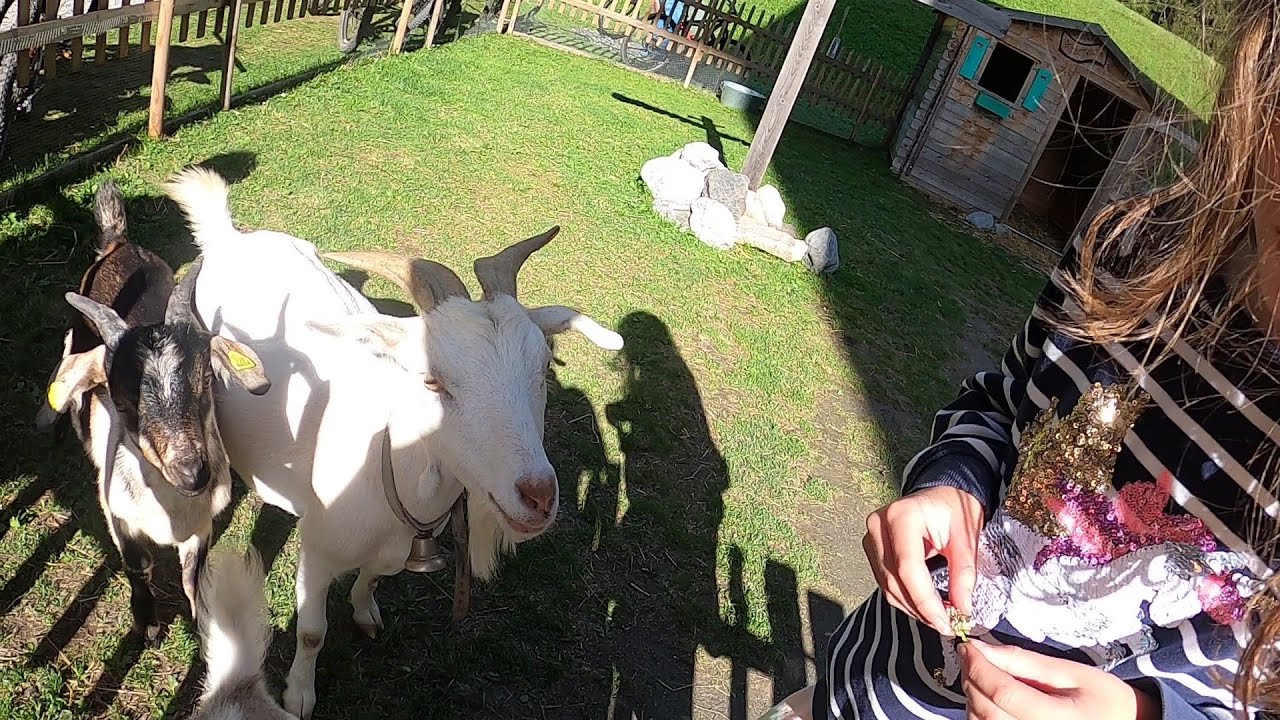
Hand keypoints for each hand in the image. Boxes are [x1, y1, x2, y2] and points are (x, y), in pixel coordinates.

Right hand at [862, 485, 982, 632]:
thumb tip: (962, 609)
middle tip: (947, 624)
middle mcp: (878, 525)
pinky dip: (905, 599)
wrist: (941, 496)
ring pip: (887, 586)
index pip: (908, 568)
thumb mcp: (967, 538)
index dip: (926, 600)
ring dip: (912, 607)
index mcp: (902, 516)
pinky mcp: (872, 549)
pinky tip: (925, 606)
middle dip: (921, 608)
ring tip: (939, 617)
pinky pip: (885, 582)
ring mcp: (871, 537)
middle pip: (894, 580)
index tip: (946, 622)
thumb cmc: (954, 510)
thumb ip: (964, 574)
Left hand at [959, 640, 1159, 719]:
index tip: (967, 647)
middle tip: (972, 659)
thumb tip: (982, 647)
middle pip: (987, 711)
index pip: (1003, 692)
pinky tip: (990, 701)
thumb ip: (1024, 661)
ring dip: (973, 699)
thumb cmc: (1106, 700)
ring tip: (983, 678)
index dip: (978, 666)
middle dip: (971, 680)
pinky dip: (981, 716)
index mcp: (1058, 718)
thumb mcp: (1071, 672)